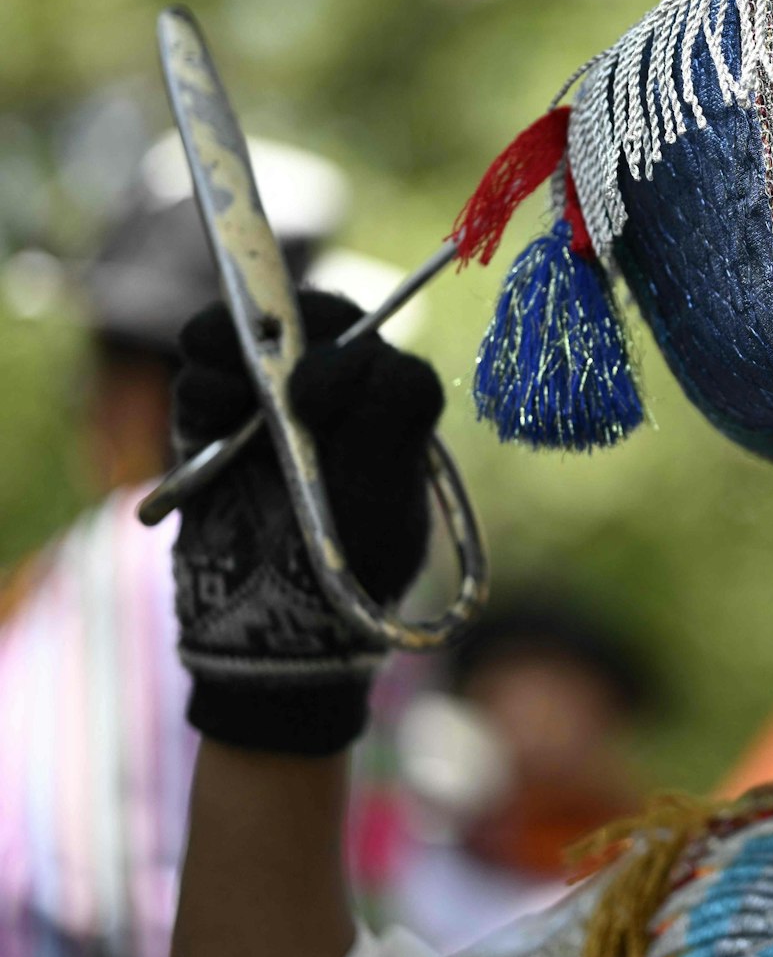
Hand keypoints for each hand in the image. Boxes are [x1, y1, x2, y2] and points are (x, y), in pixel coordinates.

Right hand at [171, 291, 443, 754]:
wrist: (281, 635)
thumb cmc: (354, 569)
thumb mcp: (388, 494)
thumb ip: (387, 416)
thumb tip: (348, 357)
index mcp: (385, 410)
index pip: (369, 343)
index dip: (344, 348)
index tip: (315, 397)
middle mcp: (332, 398)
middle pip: (307, 322)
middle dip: (277, 320)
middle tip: (247, 345)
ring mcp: (268, 409)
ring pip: (247, 341)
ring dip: (227, 347)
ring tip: (220, 391)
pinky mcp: (212, 430)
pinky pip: (202, 384)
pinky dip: (199, 387)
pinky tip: (207, 415)